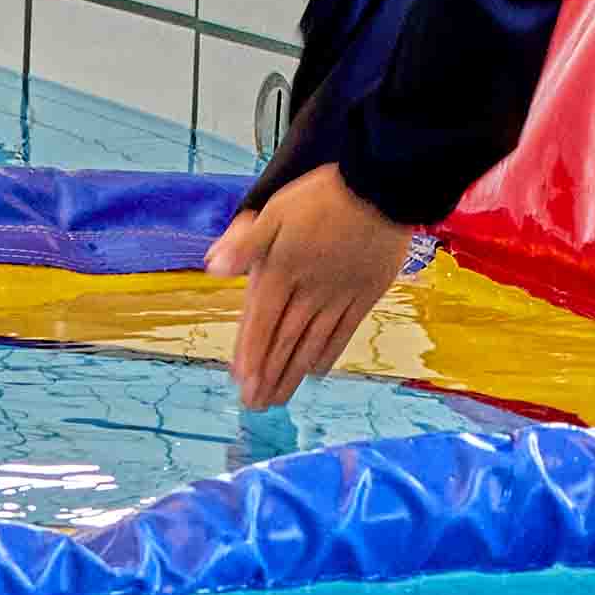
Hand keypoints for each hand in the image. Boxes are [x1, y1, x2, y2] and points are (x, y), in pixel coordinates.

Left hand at [212, 163, 418, 404]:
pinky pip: (343, 333)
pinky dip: (328, 355)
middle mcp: (309, 292)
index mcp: (282, 271)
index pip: (261, 320)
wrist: (381, 190)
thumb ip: (245, 243)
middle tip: (255, 405)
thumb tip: (213, 268)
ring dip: (292, 374)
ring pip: (312, 344)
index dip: (250, 352)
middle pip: (285, 340)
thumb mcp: (276, 211)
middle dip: (268, 375)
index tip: (240, 381)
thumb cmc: (324, 197)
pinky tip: (316, 372)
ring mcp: (339, 297)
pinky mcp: (365, 295)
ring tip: (279, 399)